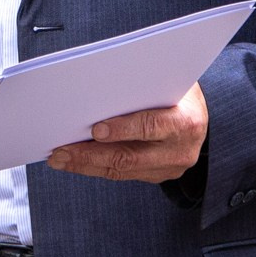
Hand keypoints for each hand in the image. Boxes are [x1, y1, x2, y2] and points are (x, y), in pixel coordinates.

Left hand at [46, 83, 207, 182]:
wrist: (198, 115)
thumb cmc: (175, 90)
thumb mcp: (167, 80)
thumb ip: (141, 84)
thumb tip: (98, 84)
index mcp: (186, 122)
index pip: (151, 126)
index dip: (123, 129)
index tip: (95, 130)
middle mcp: (180, 150)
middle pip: (129, 157)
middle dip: (90, 155)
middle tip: (60, 151)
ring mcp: (169, 167)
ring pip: (121, 171)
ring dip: (85, 165)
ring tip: (58, 158)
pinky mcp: (156, 176)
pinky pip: (121, 174)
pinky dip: (94, 167)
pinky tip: (73, 161)